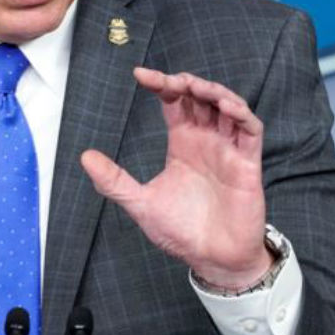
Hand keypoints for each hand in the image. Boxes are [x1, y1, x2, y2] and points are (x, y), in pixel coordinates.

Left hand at [80, 67, 271, 290]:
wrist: (212, 260)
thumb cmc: (181, 232)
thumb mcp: (140, 203)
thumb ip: (113, 181)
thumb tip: (84, 157)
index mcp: (183, 143)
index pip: (173, 102)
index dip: (160, 84)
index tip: (139, 75)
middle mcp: (206, 140)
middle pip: (200, 97)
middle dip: (186, 82)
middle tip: (168, 80)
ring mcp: (228, 149)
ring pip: (227, 106)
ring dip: (214, 91)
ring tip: (196, 87)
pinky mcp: (248, 163)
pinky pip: (250, 130)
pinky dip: (241, 113)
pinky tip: (225, 106)